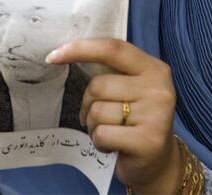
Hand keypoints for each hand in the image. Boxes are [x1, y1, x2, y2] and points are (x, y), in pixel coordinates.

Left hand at [46, 38, 182, 194]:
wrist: (159, 162)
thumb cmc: (135, 118)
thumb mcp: (130, 87)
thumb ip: (109, 70)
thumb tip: (63, 54)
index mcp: (153, 68)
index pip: (111, 49)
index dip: (79, 49)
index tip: (52, 56)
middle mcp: (159, 88)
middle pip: (98, 85)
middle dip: (88, 103)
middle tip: (100, 116)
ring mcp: (156, 115)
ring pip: (97, 111)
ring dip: (93, 125)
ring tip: (110, 131)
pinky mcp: (148, 141)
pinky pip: (102, 134)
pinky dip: (99, 142)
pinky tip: (113, 146)